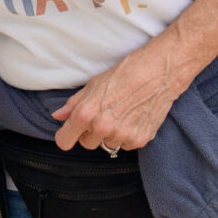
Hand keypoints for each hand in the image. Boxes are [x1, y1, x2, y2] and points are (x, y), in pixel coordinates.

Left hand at [50, 42, 189, 152]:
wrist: (159, 72)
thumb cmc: (125, 73)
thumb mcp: (93, 84)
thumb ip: (73, 104)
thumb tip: (58, 116)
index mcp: (86, 113)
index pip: (64, 141)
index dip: (66, 136)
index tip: (70, 134)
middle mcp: (102, 128)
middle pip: (87, 144)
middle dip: (90, 133)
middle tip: (103, 115)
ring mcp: (121, 135)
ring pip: (107, 145)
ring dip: (110, 134)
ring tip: (121, 114)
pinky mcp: (140, 139)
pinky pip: (125, 145)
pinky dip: (127, 135)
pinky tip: (133, 118)